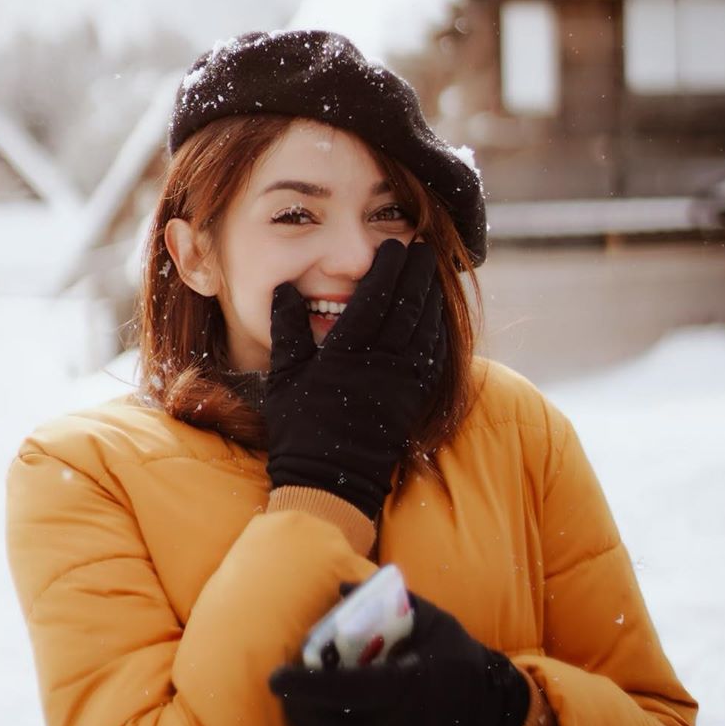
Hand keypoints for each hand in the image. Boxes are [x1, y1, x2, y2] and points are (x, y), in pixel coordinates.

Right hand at [264, 239, 446, 520]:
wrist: (330, 479)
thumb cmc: (300, 427)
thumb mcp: (284, 376)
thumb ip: (287, 329)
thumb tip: (285, 288)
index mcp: (345, 353)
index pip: (375, 298)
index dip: (388, 268)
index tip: (394, 245)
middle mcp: (379, 364)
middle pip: (407, 306)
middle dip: (416, 272)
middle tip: (422, 246)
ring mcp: (401, 382)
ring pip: (425, 328)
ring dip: (432, 295)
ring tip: (433, 271)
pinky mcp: (414, 399)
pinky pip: (434, 356)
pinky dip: (439, 330)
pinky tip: (440, 314)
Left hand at [269, 588, 529, 725]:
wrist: (486, 716)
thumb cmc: (457, 661)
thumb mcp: (432, 621)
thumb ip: (391, 601)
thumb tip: (341, 588)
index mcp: (406, 685)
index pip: (347, 691)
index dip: (307, 685)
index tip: (276, 676)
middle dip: (300, 707)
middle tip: (285, 683)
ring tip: (297, 701)